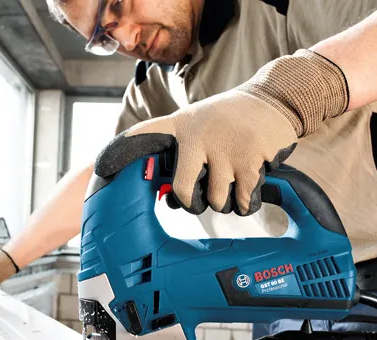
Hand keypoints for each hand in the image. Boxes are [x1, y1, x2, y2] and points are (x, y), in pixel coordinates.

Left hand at [121, 49, 348, 215]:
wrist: (275, 99)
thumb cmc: (230, 119)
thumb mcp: (198, 122)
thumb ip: (180, 151)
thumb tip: (165, 197)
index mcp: (181, 126)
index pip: (144, 135)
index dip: (120, 152)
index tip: (101, 167)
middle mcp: (197, 137)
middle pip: (183, 194)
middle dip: (193, 204)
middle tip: (202, 196)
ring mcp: (224, 149)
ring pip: (215, 203)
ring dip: (225, 202)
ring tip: (232, 181)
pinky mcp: (250, 161)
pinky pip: (242, 203)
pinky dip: (246, 203)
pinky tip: (249, 187)